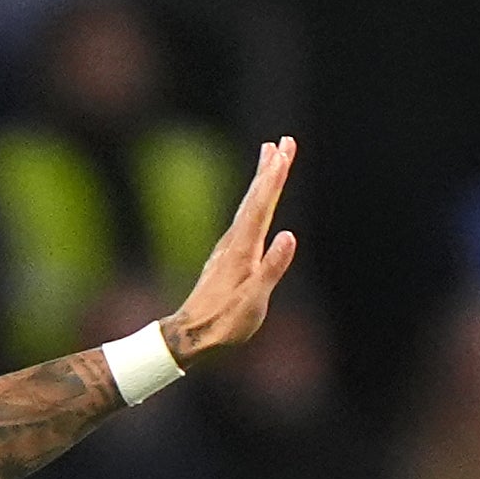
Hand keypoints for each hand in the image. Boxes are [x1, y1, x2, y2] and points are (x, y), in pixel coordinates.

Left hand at [164, 136, 300, 367]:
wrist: (191, 337)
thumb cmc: (224, 324)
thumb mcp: (253, 302)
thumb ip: (272, 268)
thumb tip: (289, 235)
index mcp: (243, 251)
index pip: (262, 206)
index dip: (274, 178)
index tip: (285, 151)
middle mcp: (233, 243)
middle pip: (255, 198)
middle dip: (270, 169)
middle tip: (284, 141)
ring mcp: (228, 248)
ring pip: (248, 206)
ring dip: (261, 180)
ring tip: (270, 155)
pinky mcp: (226, 257)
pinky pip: (244, 219)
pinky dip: (253, 202)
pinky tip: (256, 200)